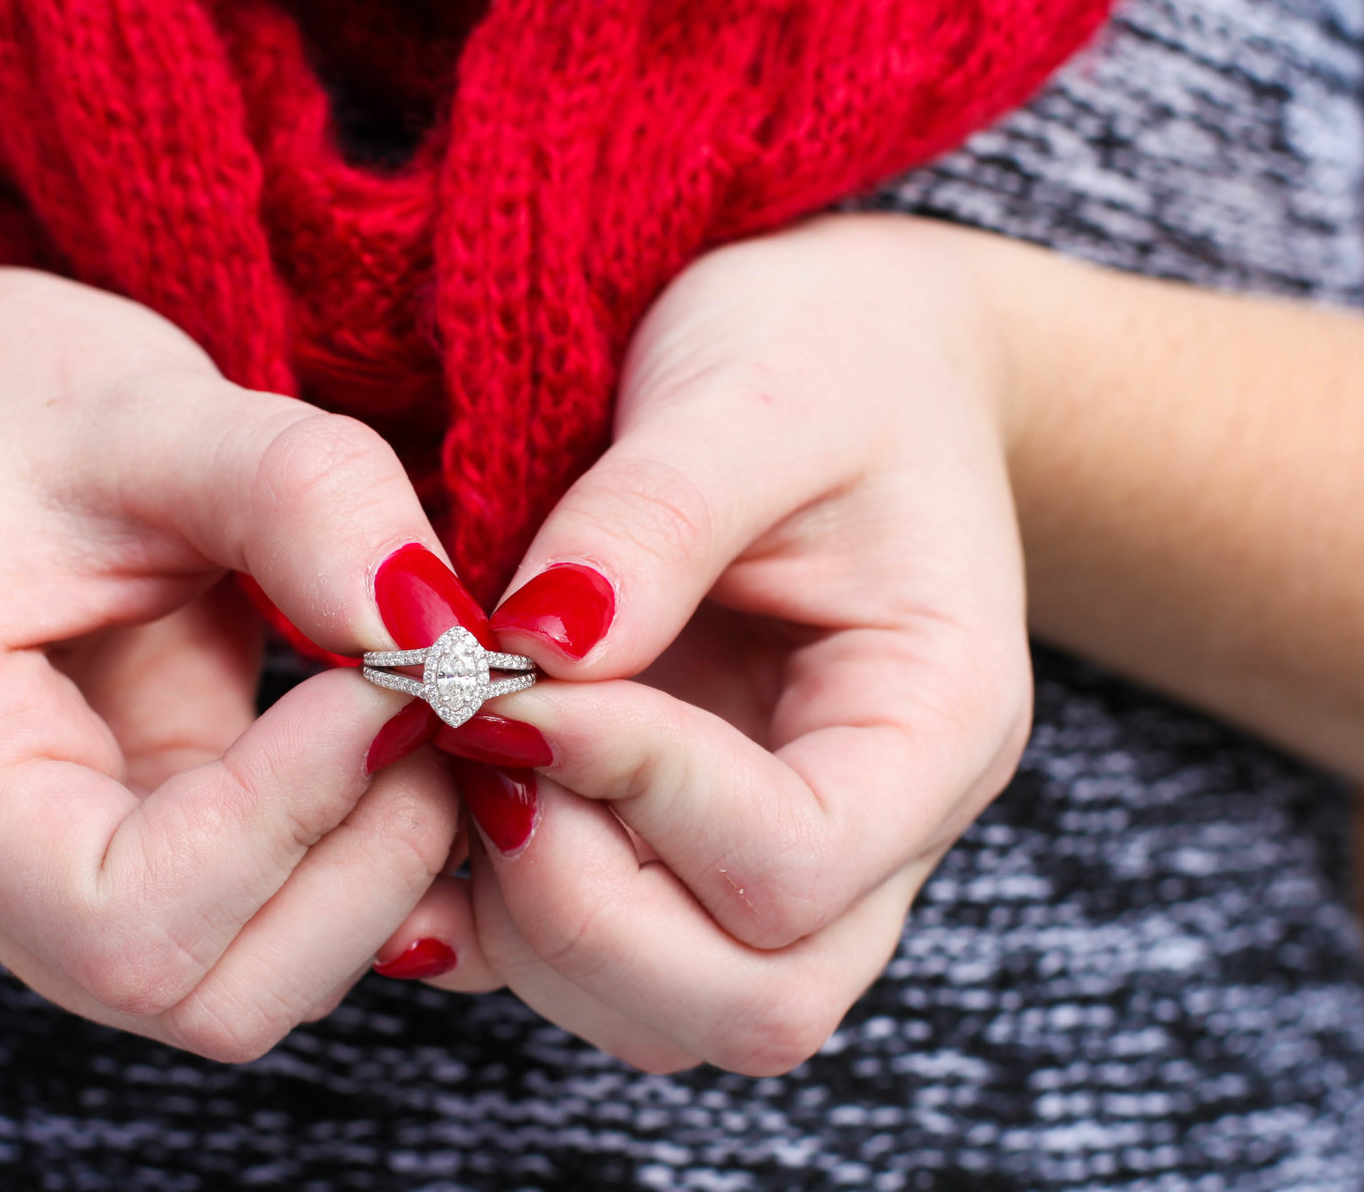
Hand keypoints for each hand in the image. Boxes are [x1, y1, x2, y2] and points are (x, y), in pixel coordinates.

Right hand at [0, 264, 473, 1062]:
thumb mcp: (153, 402)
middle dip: (363, 866)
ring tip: (428, 709)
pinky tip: (400, 742)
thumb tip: (437, 629)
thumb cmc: (16, 404)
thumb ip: (298, 492)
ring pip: (243, 992)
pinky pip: (263, 940)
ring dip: (380, 873)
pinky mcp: (119, 892)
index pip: (117, 913)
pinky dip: (363, 865)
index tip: (389, 678)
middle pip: (195, 992)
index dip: (287, 820)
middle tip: (448, 705)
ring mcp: (34, 905)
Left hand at [376, 215, 1034, 1072]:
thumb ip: (653, 519)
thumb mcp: (752, 387)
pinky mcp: (681, 851)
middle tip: (477, 748)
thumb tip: (534, 651)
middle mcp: (879, 827)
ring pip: (665, 1014)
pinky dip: (487, 923)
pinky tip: (427, 804)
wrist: (854, 350)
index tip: (516, 672)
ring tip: (460, 754)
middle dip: (574, 903)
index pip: (789, 863)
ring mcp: (780, 857)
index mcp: (937, 721)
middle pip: (750, 1001)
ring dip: (524, 921)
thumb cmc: (827, 348)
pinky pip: (587, 968)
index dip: (635, 789)